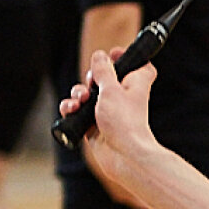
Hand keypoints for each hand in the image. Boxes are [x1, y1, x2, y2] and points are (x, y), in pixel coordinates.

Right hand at [62, 48, 159, 207]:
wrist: (123, 156)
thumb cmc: (124, 122)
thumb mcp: (112, 88)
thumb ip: (103, 71)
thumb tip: (100, 56)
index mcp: (134, 85)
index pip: (138, 66)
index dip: (128, 58)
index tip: (115, 53)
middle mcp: (122, 98)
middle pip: (103, 78)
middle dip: (91, 77)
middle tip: (92, 83)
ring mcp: (107, 112)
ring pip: (87, 94)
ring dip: (77, 93)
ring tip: (80, 100)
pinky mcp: (94, 125)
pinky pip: (78, 111)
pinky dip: (72, 108)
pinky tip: (71, 110)